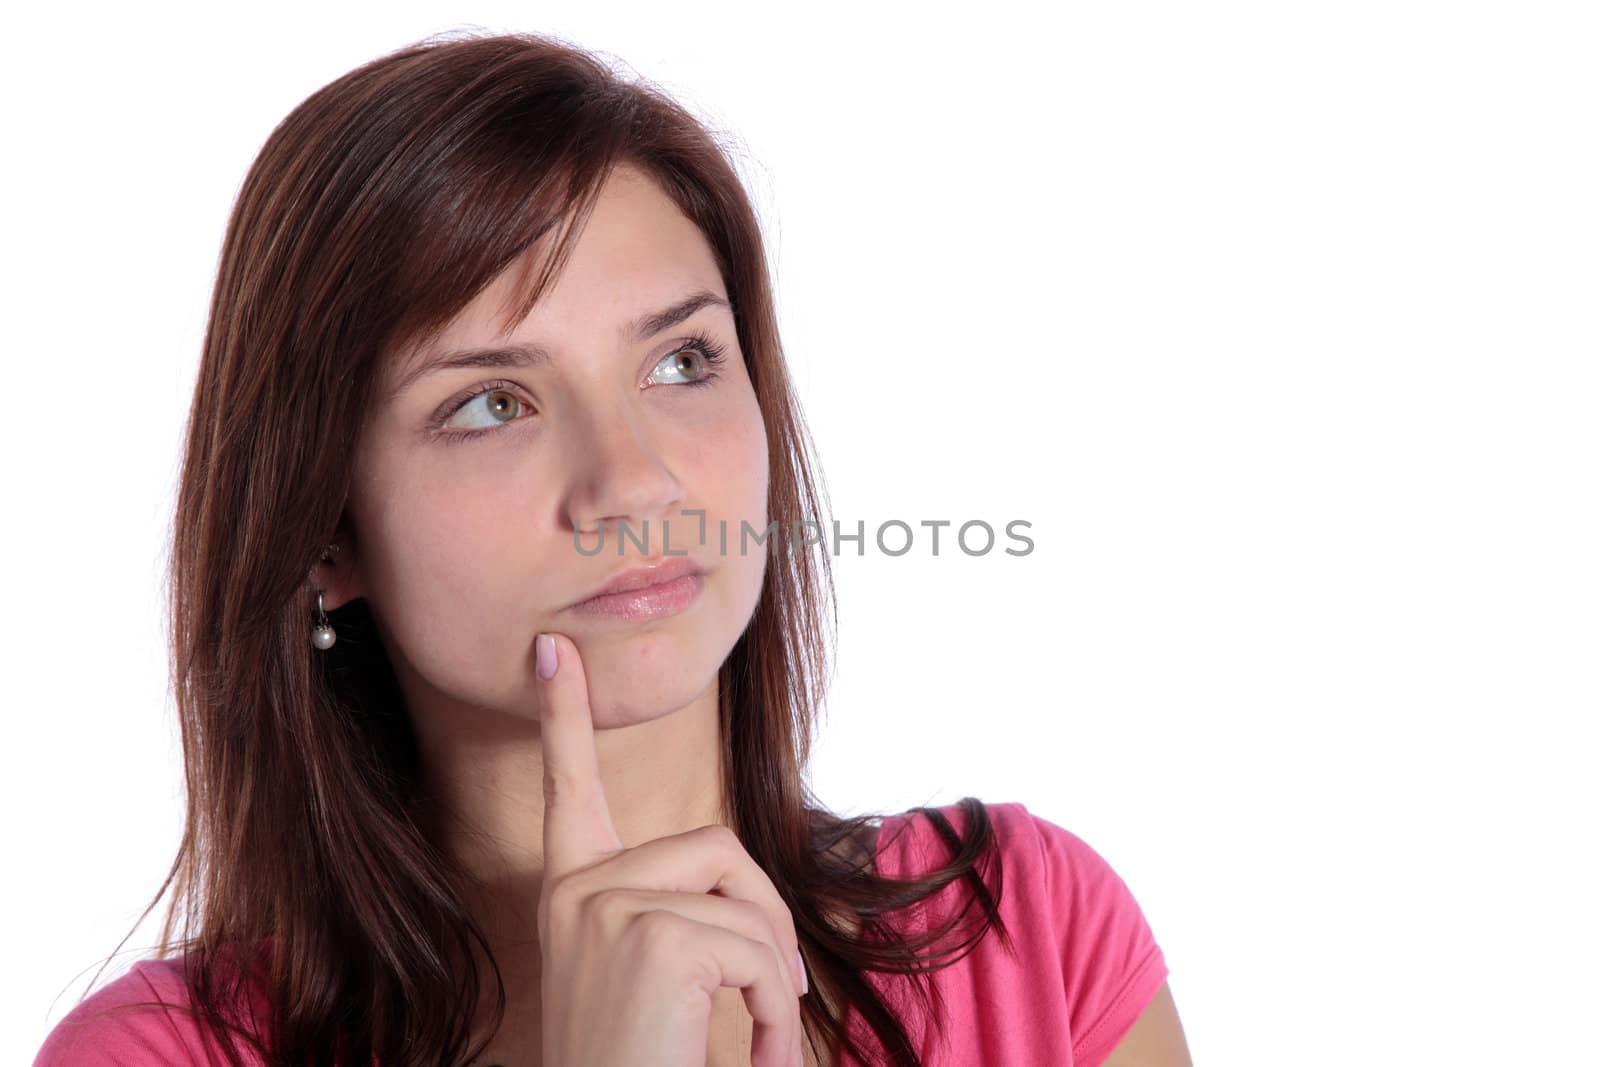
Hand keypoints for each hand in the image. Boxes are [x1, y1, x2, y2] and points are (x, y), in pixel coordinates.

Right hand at [533, 632, 807, 1066]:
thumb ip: (675, 915)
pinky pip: (757, 951)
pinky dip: (778, 1013)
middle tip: (780, 1000)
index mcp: (573, 893)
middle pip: (719, 848)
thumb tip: (743, 897)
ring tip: (763, 1045)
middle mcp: (577, 889)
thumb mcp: (648, 978)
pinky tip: (759, 1057)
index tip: (555, 650)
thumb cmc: (639, 1059)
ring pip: (747, 904)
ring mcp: (607, 906)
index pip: (569, 788)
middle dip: (769, 923)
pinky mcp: (651, 935)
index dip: (563, 716)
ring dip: (776, 982)